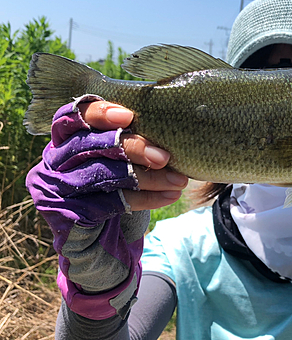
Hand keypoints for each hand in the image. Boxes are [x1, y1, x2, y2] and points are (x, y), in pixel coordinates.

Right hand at [26, 97, 186, 319]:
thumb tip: (169, 126)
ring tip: (179, 180)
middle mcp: (54, 160)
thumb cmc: (112, 185)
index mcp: (64, 138)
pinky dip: (146, 199)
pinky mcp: (68, 214)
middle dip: (133, 148)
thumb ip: (127, 139)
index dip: (98, 114)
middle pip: (91, 145)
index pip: (72, 117)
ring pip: (105, 175)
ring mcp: (56, 188)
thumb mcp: (117, 158)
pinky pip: (112, 202)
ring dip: (149, 177)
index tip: (128, 117)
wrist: (100, 236)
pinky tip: (169, 196)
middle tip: (165, 156)